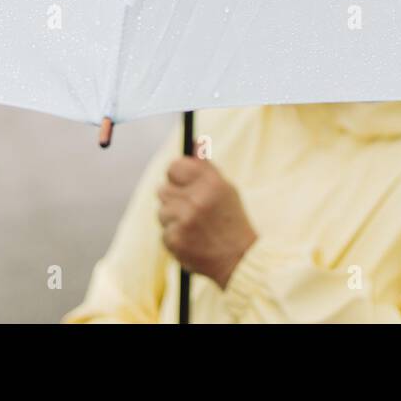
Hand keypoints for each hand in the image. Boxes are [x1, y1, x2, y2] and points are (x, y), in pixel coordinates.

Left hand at [157, 144, 257, 288]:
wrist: (239, 259)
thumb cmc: (231, 219)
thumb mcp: (224, 188)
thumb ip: (205, 166)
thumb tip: (193, 141)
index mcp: (210, 183)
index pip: (174, 166)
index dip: (176, 175)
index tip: (181, 183)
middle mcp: (196, 199)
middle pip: (162, 189)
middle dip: (173, 199)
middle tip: (189, 209)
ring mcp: (184, 220)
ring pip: (161, 212)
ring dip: (173, 219)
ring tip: (193, 227)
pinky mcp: (175, 240)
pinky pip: (164, 233)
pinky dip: (175, 237)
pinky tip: (192, 240)